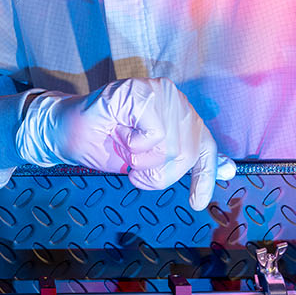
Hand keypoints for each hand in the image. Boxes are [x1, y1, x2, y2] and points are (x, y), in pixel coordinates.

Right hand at [16, 78, 234, 208]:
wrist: (65, 133)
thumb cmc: (104, 144)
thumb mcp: (149, 161)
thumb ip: (187, 161)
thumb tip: (230, 169)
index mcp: (179, 113)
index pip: (204, 146)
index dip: (203, 177)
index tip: (197, 202)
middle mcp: (174, 98)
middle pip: (187, 153)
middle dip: (160, 174)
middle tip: (137, 172)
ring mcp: (157, 92)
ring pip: (172, 146)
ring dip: (144, 162)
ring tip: (127, 153)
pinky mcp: (139, 92)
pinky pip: (154, 133)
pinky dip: (135, 146)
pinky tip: (121, 135)